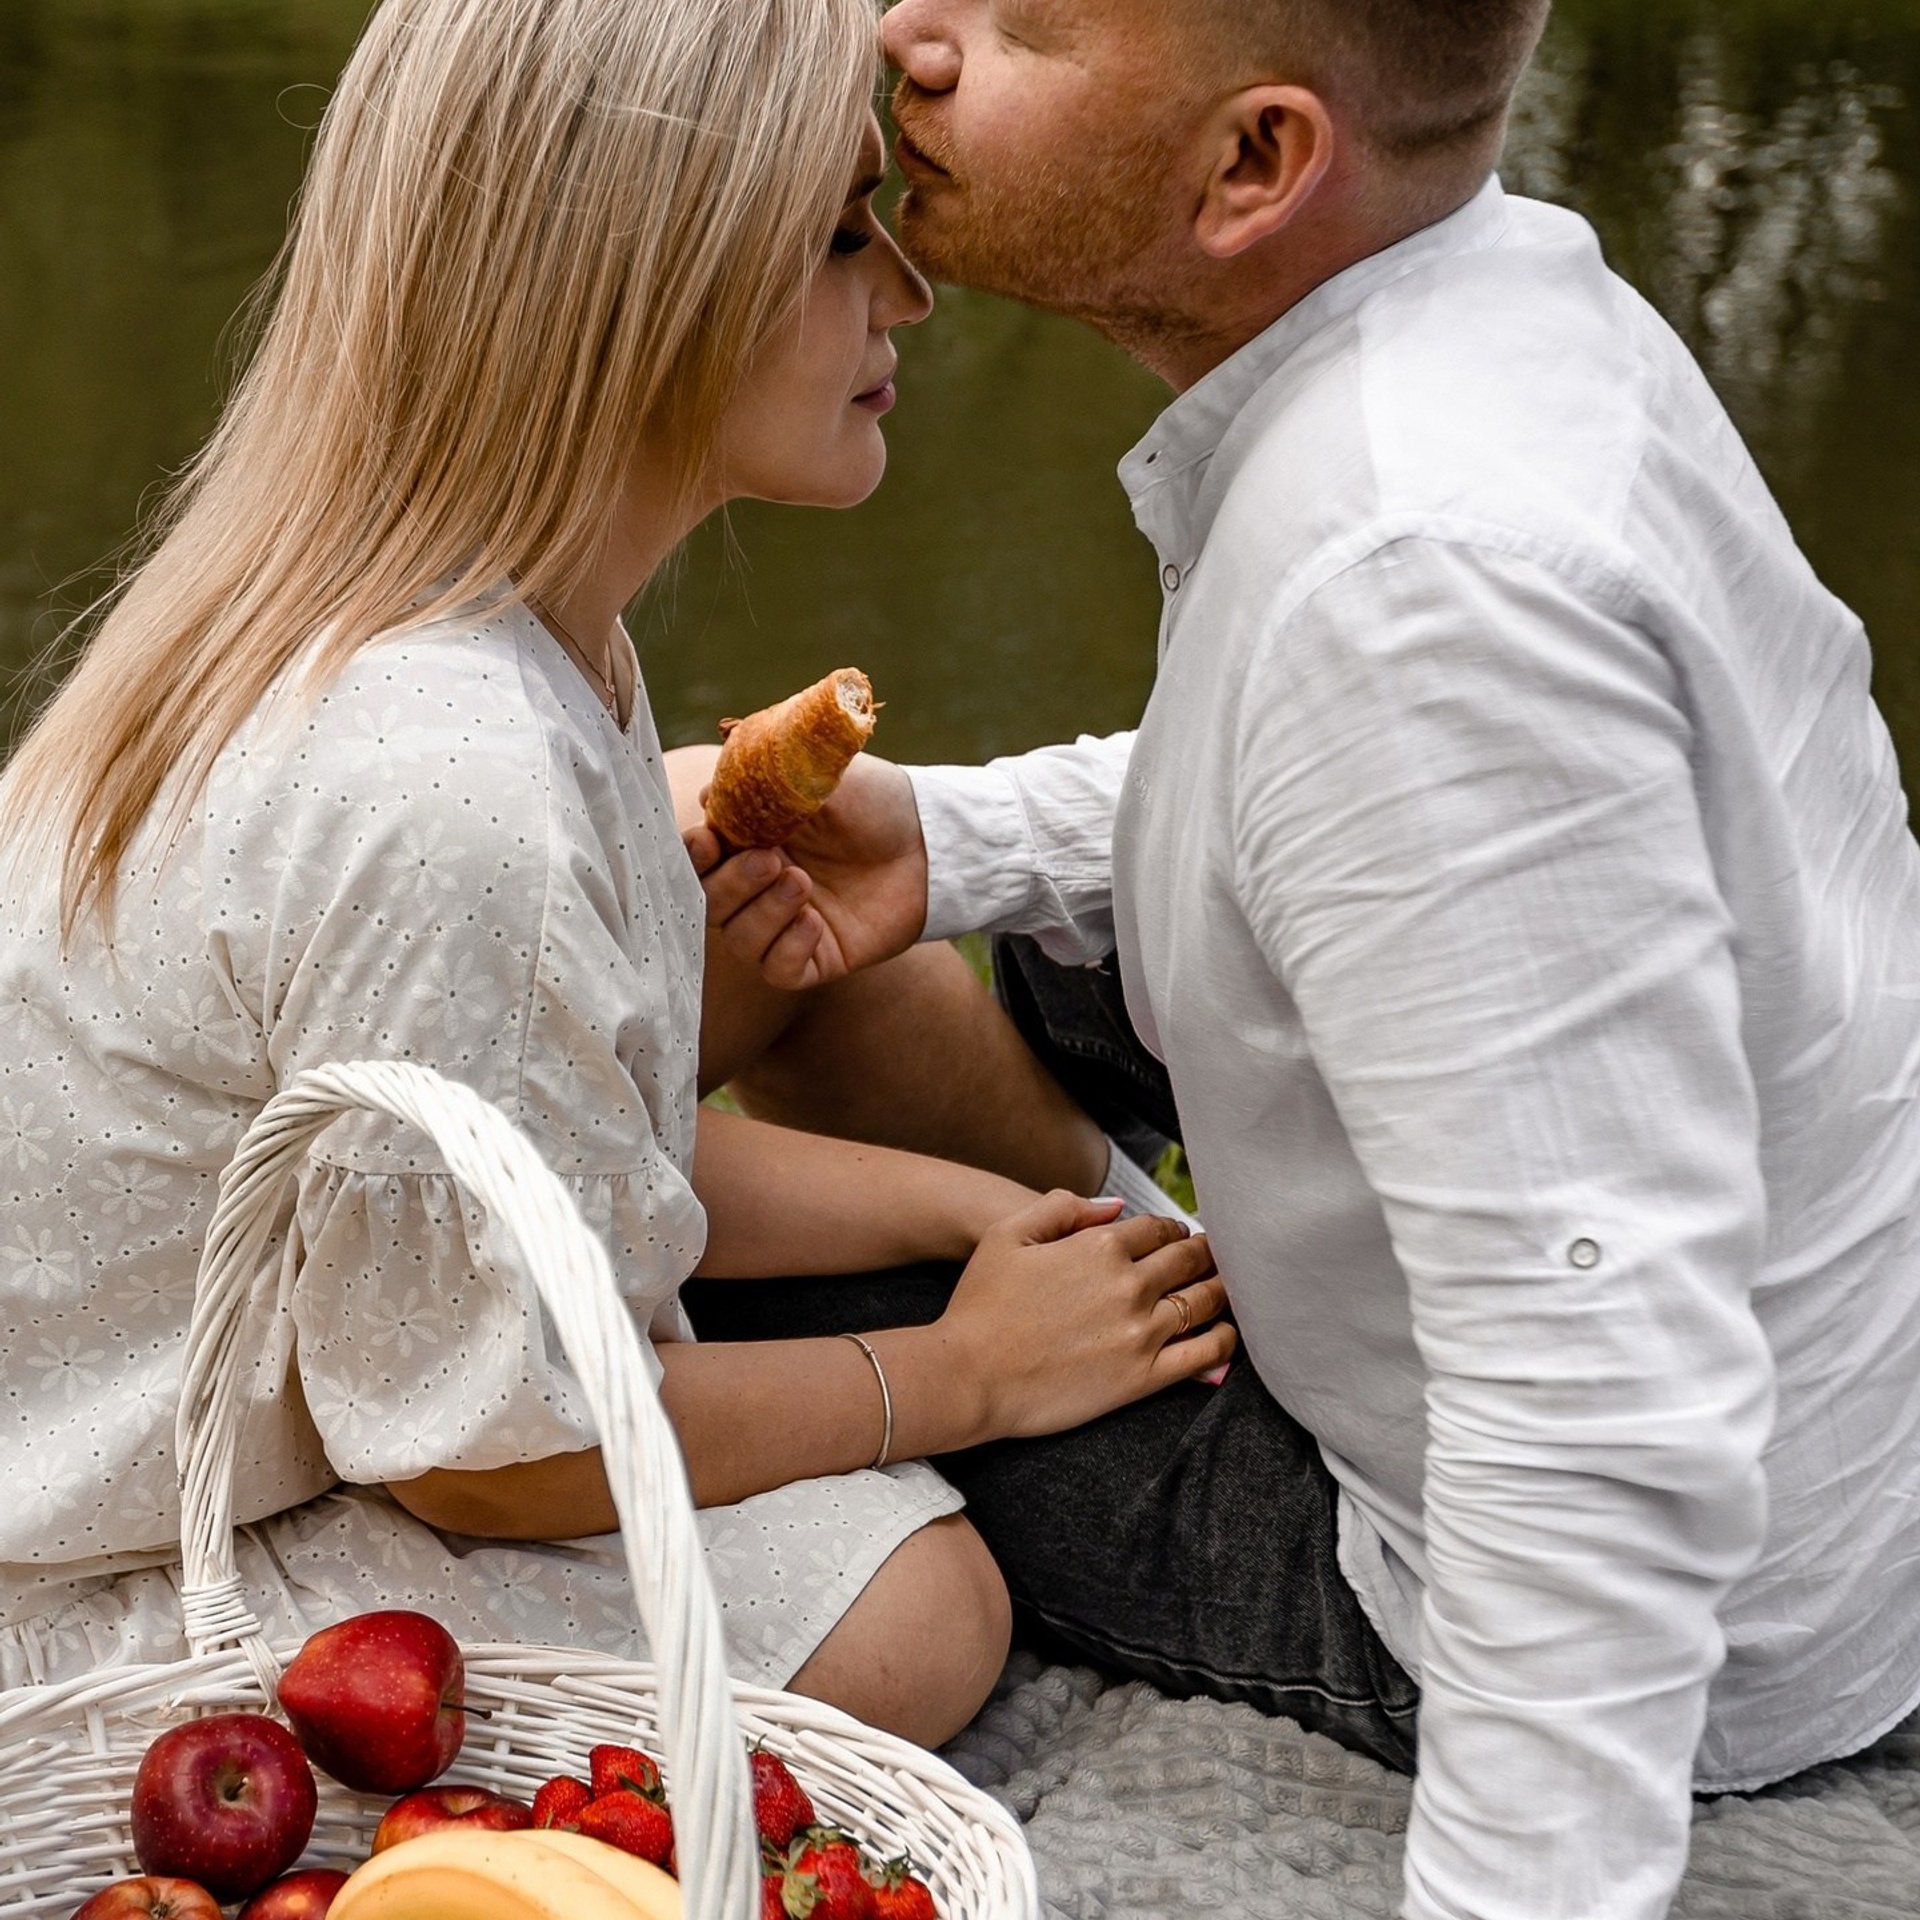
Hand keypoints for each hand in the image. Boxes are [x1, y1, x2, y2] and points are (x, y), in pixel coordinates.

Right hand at [683, 754, 929, 990]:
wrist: (930, 835)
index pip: (700, 859)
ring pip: (741, 940)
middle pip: (712, 903)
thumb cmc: (874, 801)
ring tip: (801, 882)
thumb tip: (708, 794)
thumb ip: (762, 783)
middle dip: (730, 884)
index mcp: (751, 841)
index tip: (708, 839)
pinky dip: (787, 948)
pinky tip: (814, 922)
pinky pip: (779, 970)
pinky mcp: (819, 957)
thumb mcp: (816, 776)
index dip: (693, 855)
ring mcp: (789, 924)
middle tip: (769, 859)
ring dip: (762, 914)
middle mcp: (762, 886)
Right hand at [940, 1191, 1234, 1440]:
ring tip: (1227, 1287)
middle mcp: (1129, 1285)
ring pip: (1204, 1301)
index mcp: (1099, 1246)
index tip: (1180, 1235)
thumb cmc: (981, 1305)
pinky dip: (1224, 1340)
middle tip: (1215, 1256)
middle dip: (1206, 1254)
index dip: (1174, 1229)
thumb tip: (1113, 1207)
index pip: (1158, 1229)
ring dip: (1221, 1289)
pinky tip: (1228, 1334)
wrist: (970, 1375)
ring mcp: (1140, 1331)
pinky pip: (1202, 1354)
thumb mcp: (1007, 1233)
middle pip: (1189, 1259)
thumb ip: (1061, 1208)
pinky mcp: (1143, 1376)